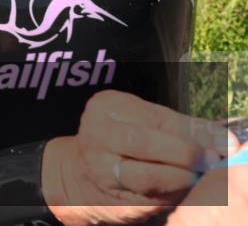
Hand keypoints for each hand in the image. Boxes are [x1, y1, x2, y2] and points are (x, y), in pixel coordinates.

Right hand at [43, 90, 233, 224]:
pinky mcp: (112, 199)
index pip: (156, 117)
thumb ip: (178, 126)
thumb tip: (223, 138)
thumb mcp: (141, 120)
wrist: (83, 174)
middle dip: (186, 152)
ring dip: (183, 178)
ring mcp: (100, 171)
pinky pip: (152, 200)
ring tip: (199, 175)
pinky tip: (184, 188)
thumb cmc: (122, 141)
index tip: (225, 141)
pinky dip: (175, 195)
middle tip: (212, 160)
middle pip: (144, 142)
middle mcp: (97, 136)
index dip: (194, 131)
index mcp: (106, 107)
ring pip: (149, 177)